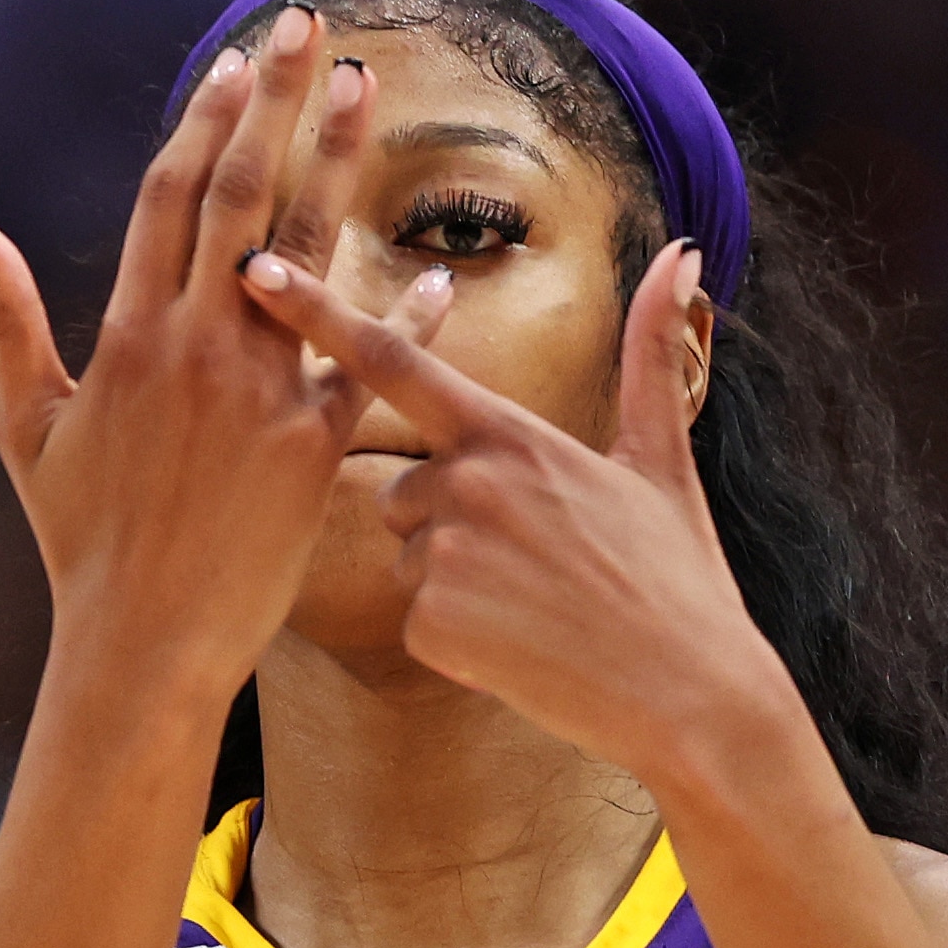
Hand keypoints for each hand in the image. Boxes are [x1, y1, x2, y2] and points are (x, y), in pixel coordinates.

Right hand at [0, 8, 376, 705]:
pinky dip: (399, 316)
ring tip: (364, 87)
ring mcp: (260, 393)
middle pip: (240, 195)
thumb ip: (5, 320)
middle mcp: (196, 347)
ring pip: (305, 252)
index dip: (202, 122)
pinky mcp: (314, 448)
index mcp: (126, 336)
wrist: (142, 642)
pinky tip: (433, 270)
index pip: (168, 198)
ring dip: (336, 162)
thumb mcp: (25, 427)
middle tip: (306, 27)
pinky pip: (366, 366)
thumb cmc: (80, 541)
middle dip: (273, 102)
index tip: (232, 63)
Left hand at [235, 239, 795, 781]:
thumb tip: (682, 252)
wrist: (690, 695)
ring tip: (531, 605)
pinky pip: (416, 621)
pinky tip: (520, 646)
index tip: (256, 271)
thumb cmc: (676, 581)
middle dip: (445, 523)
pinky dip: (458, 640)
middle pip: (400, 492)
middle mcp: (467, 482)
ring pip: (407, 556)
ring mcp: (445, 553)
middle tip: (533, 562)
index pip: (393, 361)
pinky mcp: (431, 623)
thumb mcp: (661, 461)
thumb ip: (653, 355)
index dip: (317, 313)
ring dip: (452, 582)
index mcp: (511, 434)